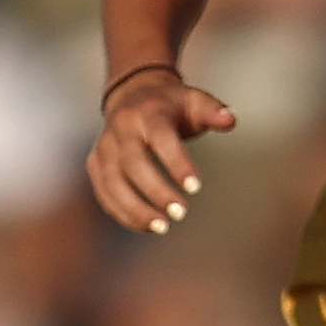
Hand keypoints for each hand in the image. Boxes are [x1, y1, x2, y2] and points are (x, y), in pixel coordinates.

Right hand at [86, 66, 238, 233]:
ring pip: (112, 181)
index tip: (196, 188)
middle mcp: (121, 130)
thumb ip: (214, 111)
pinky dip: (122, 212)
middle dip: (156, 191)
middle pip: (133, 163)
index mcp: (148, 114)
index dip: (177, 163)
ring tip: (162, 228)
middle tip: (180, 214)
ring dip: (134, 208)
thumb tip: (230, 119)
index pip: (161, 139)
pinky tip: (146, 226)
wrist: (132, 97)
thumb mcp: (195, 101)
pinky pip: (104, 192)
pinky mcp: (96, 163)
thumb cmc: (171, 105)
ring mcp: (104, 147)